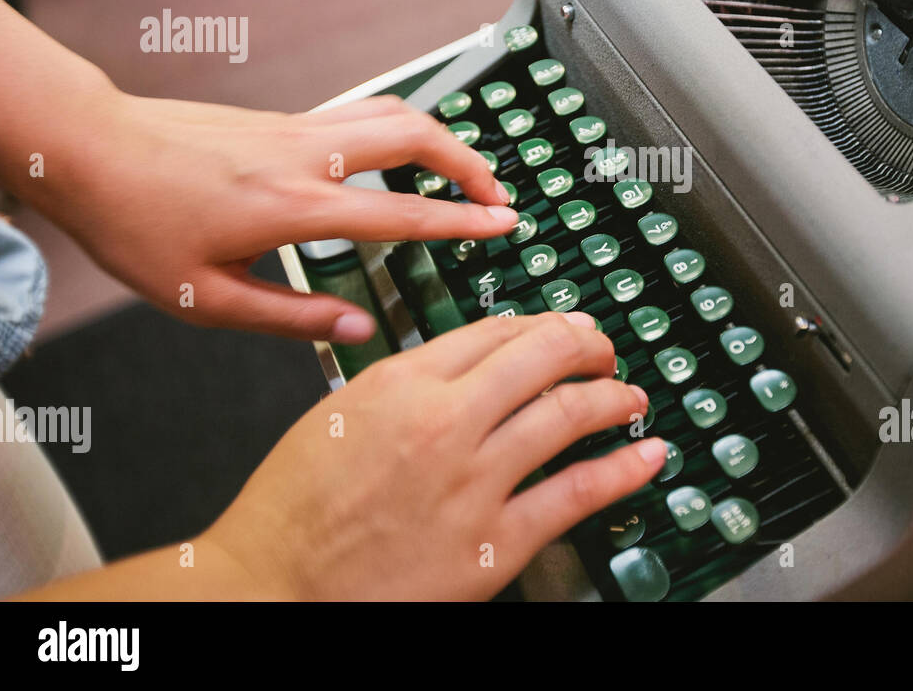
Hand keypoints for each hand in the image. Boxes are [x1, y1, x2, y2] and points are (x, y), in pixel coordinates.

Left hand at [28, 89, 516, 341]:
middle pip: (413, 135)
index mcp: (292, 206)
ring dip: (439, 137)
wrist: (89, 148)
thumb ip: (291, 317)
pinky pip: (360, 113)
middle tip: (498, 192)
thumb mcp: (206, 298)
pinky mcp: (281, 118)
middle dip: (469, 161)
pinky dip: (399, 129)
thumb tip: (358, 328)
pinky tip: (397, 157)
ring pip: (390, 112)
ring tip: (463, 169)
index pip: (402, 210)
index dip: (462, 219)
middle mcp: (304, 155)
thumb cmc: (136, 221)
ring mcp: (294, 127)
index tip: (504, 223)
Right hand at [202, 313, 666, 599]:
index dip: (542, 325)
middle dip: (587, 347)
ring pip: (568, 416)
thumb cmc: (291, 512)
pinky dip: (621, 470)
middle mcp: (444, 421)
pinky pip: (574, 494)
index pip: (494, 331)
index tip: (562, 329)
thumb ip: (405, 386)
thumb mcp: (339, 415)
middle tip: (606, 352)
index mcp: (400, 382)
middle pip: (542, 357)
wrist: (268, 587)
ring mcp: (473, 481)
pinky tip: (644, 456)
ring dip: (613, 399)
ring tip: (632, 398)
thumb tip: (463, 372)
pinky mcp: (492, 542)